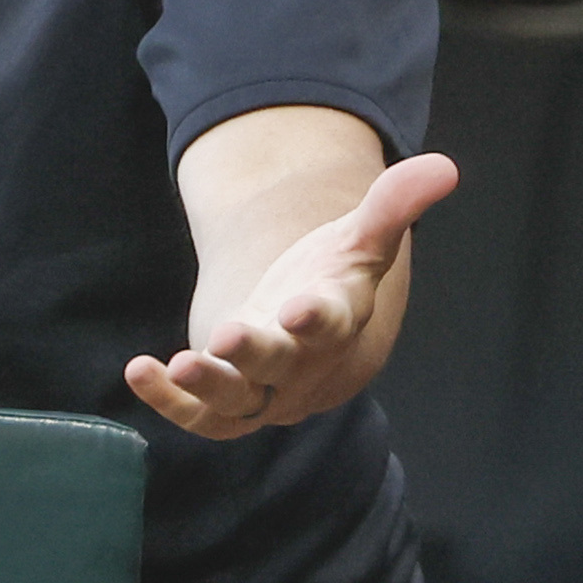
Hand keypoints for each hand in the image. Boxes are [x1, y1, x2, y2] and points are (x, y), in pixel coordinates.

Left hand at [126, 151, 457, 436]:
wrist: (311, 341)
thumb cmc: (333, 282)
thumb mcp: (360, 240)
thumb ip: (393, 205)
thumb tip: (444, 166)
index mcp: (333, 322)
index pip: (330, 324)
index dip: (316, 318)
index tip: (302, 307)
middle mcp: (298, 364)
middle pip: (278, 366)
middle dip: (254, 353)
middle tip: (227, 336)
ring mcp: (261, 389)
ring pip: (237, 402)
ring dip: (207, 386)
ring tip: (179, 363)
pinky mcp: (224, 404)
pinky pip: (199, 416)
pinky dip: (167, 401)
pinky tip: (137, 370)